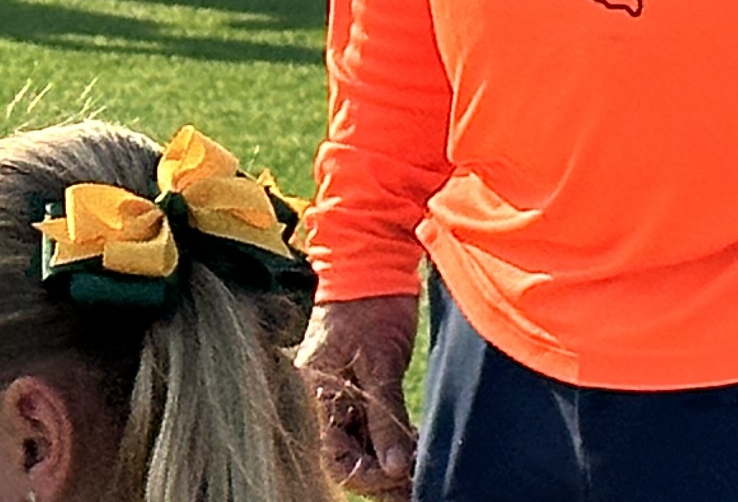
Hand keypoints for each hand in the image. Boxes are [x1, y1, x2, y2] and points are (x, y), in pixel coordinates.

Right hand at [299, 293, 418, 494]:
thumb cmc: (371, 304)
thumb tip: (396, 465)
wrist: (370, 257)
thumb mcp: (381, 362)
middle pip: (348, 456)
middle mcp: (320, 399)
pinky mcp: (356, 383)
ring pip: (361, 443)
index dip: (368, 475)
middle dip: (382, 473)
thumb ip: (385, 416)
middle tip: (418, 479)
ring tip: (422, 466)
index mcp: (316, 395)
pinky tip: (415, 443)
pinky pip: (368, 424)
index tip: (403, 475)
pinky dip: (390, 437)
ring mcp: (338, 392)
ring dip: (389, 458)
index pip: (335, 458)